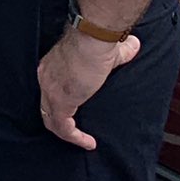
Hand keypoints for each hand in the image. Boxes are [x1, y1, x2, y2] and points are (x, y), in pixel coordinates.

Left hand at [36, 25, 139, 149]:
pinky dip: (75, 138)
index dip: (60, 103)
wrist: (93, 38)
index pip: (50, 89)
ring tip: (83, 141)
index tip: (75, 111)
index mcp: (52, 65)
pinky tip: (88, 142)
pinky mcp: (61, 101)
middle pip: (46, 106)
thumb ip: (122, 50)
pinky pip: (63, 128)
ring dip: (67, 134)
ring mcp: (50, 90)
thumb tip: (134, 44)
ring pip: (51, 120)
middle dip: (59, 121)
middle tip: (75, 131)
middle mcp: (46, 77)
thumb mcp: (109, 50)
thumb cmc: (98, 39)